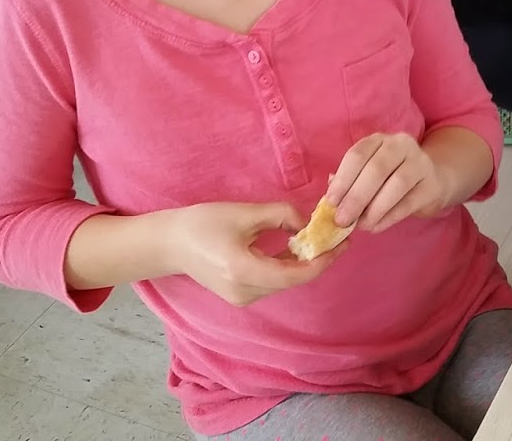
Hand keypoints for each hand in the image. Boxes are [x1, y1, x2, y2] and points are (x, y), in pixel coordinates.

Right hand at [162, 201, 337, 306]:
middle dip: (316, 260)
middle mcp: (244, 292)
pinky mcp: (240, 297)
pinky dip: (287, 267)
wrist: (170, 244)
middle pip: (291, 280)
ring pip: (283, 282)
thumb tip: (308, 223)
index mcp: (244, 271)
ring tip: (320, 240)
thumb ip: (281, 215)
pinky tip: (296, 249)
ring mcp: (241, 298)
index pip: (295, 274)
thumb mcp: (244, 213)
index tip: (341, 244)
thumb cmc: (202, 224)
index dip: (322, 261)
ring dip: (303, 264)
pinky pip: (272, 283)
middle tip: (336, 238)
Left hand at [328, 133, 450, 234]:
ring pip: (397, 184)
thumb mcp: (370, 172)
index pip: (358, 155)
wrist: (435, 179)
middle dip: (356, 197)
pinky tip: (376, 227)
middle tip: (343, 220)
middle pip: (377, 169)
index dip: (343, 179)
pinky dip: (389, 217)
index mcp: (379, 140)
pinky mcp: (432, 185)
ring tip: (361, 225)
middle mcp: (401, 145)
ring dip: (374, 208)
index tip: (331, 202)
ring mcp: (420, 163)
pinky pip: (409, 202)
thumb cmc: (393, 176)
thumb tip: (330, 199)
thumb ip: (350, 181)